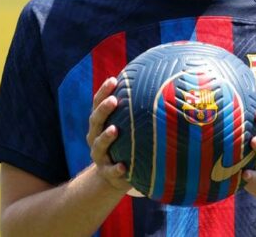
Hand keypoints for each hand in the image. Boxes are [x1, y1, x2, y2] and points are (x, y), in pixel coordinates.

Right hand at [86, 77, 130, 192]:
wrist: (114, 175)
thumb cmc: (125, 143)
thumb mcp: (127, 127)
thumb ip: (136, 111)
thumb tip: (160, 85)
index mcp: (99, 124)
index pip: (98, 104)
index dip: (104, 92)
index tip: (114, 80)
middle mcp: (95, 137)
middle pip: (95, 121)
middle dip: (103, 110)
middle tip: (114, 100)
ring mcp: (99, 155)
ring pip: (99, 145)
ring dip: (106, 137)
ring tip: (114, 130)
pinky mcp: (107, 172)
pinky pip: (110, 171)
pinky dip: (116, 169)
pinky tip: (123, 166)